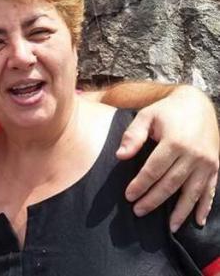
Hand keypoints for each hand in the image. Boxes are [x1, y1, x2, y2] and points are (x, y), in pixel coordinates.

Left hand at [116, 85, 218, 231]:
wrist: (198, 103)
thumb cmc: (167, 110)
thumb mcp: (146, 116)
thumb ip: (133, 135)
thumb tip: (120, 156)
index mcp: (175, 142)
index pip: (153, 170)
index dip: (140, 185)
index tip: (129, 196)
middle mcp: (193, 155)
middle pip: (171, 184)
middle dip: (154, 200)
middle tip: (139, 211)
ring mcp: (207, 162)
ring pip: (191, 192)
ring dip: (180, 211)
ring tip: (169, 227)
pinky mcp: (215, 166)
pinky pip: (210, 191)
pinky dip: (203, 207)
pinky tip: (196, 220)